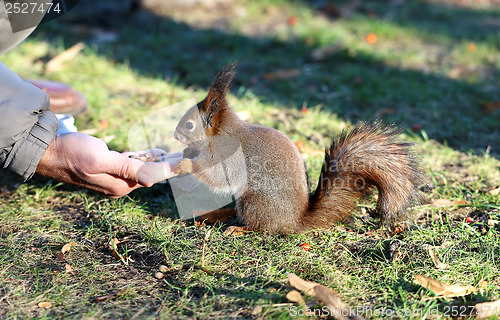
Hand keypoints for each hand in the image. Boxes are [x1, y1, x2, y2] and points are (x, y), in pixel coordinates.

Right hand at [36, 133, 182, 197]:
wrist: (49, 151)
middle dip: (170, 165)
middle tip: (190, 156)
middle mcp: (120, 185)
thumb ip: (128, 169)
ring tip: (178, 154)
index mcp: (121, 185)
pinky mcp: (109, 168)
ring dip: (160, 161)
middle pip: (152, 174)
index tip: (190, 162)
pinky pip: (133, 164)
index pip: (153, 176)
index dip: (173, 168)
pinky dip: (146, 158)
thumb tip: (153, 180)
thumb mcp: (102, 160)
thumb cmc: (73, 153)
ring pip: (144, 168)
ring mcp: (114, 177)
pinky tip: (156, 153)